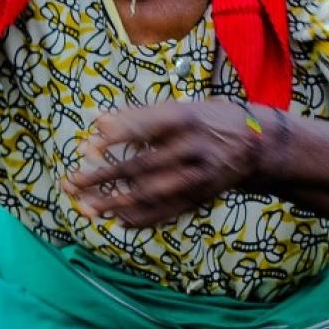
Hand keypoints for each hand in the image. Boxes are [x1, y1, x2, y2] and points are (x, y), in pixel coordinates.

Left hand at [65, 99, 267, 226]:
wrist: (257, 147)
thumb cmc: (209, 120)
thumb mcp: (181, 108)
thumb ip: (140, 116)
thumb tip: (96, 120)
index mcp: (187, 119)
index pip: (145, 127)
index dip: (116, 136)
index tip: (87, 145)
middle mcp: (192, 149)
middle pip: (141, 165)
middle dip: (103, 175)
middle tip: (71, 182)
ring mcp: (197, 177)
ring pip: (150, 193)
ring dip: (114, 202)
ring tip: (85, 207)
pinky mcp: (199, 198)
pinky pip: (165, 212)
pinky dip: (139, 218)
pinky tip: (116, 220)